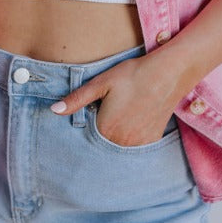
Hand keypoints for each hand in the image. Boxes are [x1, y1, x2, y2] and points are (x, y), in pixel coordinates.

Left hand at [50, 50, 184, 146]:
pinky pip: (133, 147)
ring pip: (117, 147)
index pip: (85, 139)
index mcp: (105, 129)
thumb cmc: (133, 75)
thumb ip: (77, 99)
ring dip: (112, 139)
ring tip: (117, 119)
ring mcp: (137, 143)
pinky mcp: (151, 140)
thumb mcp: (101, 83)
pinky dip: (128, 140)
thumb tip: (53, 110)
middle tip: (105, 115)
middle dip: (97, 136)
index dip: (84, 128)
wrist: (168, 74)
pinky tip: (130, 123)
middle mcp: (121, 142)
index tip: (85, 119)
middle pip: (101, 145)